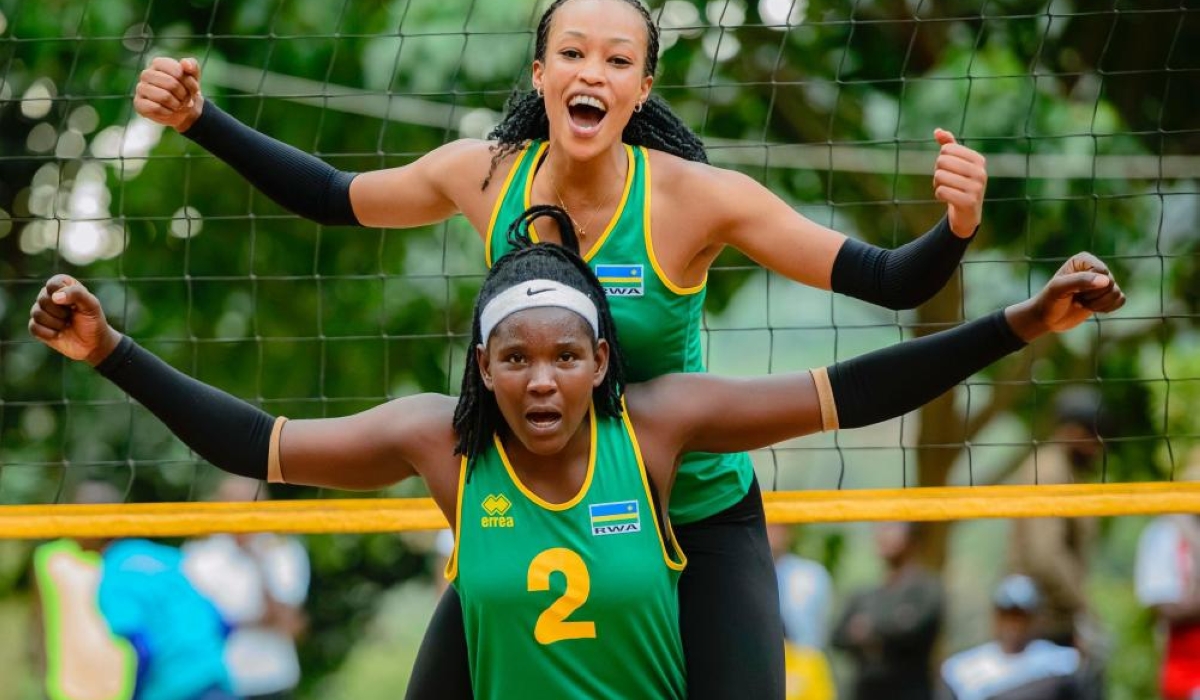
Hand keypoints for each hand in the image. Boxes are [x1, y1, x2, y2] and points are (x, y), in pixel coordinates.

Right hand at [28, 275, 121, 365]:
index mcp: (63, 285)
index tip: (75, 305)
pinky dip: (49, 333)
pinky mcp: (37, 326)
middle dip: (61, 312)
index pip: (53, 284)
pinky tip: (58, 334)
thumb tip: (55, 297)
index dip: (63, 296)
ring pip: (37, 313)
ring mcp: (42, 311)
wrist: (92, 344)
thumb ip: (77, 294)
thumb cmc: (93, 321)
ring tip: (66, 325)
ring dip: (56, 323)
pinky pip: (33, 327)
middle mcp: (49, 295)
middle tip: (71, 316)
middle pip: (42, 299)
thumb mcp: (92, 305)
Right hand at [134, 56, 203, 131]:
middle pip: (171, 84)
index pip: (177, 70)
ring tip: (177, 104)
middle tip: (184, 98)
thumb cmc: (186, 89)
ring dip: (177, 104)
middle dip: (184, 94)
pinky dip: (168, 112)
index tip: (192, 87)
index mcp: (158, 63)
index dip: (189, 82)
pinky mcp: (139, 103)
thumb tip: (185, 64)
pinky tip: (168, 110)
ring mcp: (141, 88)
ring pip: (164, 96)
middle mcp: (146, 74)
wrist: (182, 110)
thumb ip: (192, 66)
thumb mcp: (194, 77)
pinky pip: (156, 108)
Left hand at [932, 128, 987, 237]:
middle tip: (947, 181)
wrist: (967, 213)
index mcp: (979, 159)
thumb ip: (949, 145)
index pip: (947, 149)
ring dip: (938, 184)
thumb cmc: (960, 183)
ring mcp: (976, 188)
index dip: (942, 159)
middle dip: (938, 172)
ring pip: (939, 176)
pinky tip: (948, 198)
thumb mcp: (957, 163)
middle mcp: (980, 172)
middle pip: (941, 161)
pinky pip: (941, 191)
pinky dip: (939, 195)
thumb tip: (937, 131)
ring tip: (949, 189)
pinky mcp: (968, 202)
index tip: (951, 169)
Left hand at [1005, 252, 1125, 341]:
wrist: (1046, 318)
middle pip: (1110, 283)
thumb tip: (1107, 280)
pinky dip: (1108, 308)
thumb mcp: (1059, 289)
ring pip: (1116, 293)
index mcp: (1083, 260)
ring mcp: (1101, 282)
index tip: (1072, 290)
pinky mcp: (1106, 295)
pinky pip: (1121, 300)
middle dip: (1093, 296)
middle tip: (1076, 298)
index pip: (1101, 271)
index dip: (1089, 286)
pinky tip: (1092, 308)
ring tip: (1081, 303)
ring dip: (1099, 304)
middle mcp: (1095, 268)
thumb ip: (1080, 281)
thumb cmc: (1049, 300)